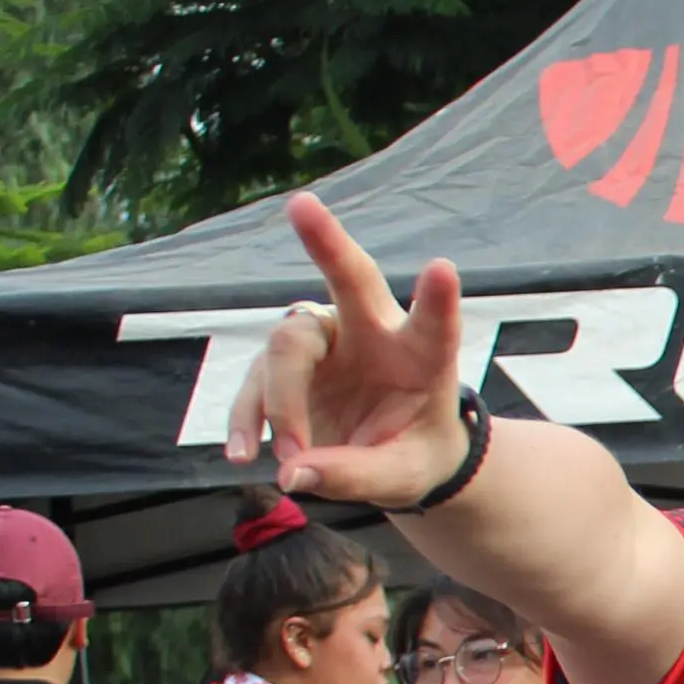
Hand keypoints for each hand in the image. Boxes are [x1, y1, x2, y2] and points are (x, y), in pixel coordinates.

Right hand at [223, 194, 475, 507]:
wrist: (389, 455)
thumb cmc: (412, 455)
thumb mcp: (402, 478)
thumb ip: (356, 477)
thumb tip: (293, 476)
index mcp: (422, 355)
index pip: (435, 324)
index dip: (437, 299)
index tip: (442, 268)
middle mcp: (372, 332)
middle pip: (350, 281)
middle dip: (326, 241)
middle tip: (302, 205)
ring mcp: (323, 342)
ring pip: (286, 347)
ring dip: (282, 405)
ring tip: (290, 460)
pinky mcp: (282, 364)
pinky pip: (254, 383)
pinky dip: (246, 419)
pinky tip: (240, 454)